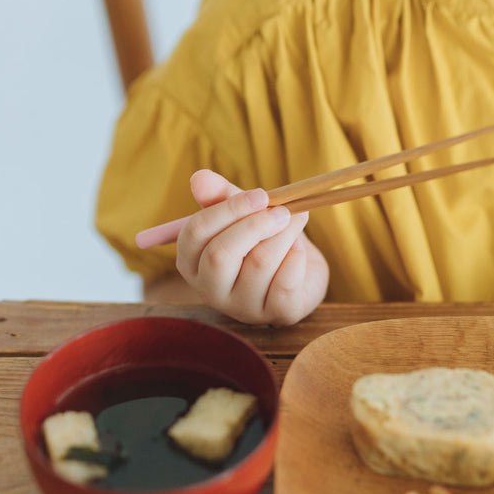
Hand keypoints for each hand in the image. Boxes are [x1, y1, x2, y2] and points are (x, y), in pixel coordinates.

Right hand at [174, 169, 328, 325]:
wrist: (301, 271)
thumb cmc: (263, 239)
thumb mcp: (242, 213)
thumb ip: (221, 195)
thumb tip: (198, 177)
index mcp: (192, 262)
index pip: (195, 233)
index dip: (229, 209)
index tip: (261, 194)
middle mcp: (210, 290)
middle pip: (220, 254)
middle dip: (255, 224)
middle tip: (283, 210)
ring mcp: (242, 307)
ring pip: (258, 264)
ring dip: (284, 235)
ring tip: (297, 220)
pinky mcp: (275, 315)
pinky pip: (284, 283)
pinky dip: (297, 258)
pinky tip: (299, 250)